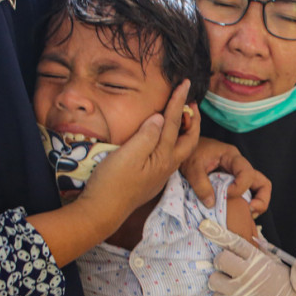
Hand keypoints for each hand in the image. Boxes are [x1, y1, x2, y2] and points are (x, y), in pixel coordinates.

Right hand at [79, 80, 199, 232]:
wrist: (102, 212)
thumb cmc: (111, 183)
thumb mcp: (127, 155)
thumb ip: (146, 135)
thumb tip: (160, 117)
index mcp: (162, 157)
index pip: (173, 123)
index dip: (179, 101)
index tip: (185, 83)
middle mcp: (166, 165)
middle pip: (189, 139)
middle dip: (193, 120)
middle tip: (191, 102)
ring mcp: (160, 174)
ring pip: (180, 148)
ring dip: (184, 131)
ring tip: (182, 116)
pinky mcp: (151, 179)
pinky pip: (170, 155)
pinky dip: (173, 141)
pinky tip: (164, 139)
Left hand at [181, 136, 271, 217]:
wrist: (184, 149)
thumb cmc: (189, 153)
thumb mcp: (191, 167)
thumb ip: (200, 184)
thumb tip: (211, 204)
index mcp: (232, 156)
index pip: (247, 173)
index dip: (239, 188)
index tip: (225, 195)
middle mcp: (239, 166)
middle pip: (262, 182)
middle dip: (261, 199)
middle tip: (250, 211)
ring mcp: (238, 175)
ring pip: (258, 189)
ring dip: (256, 203)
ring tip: (247, 215)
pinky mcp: (234, 183)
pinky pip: (248, 194)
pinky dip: (246, 205)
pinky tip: (238, 213)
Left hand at [200, 219, 295, 295]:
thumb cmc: (287, 289)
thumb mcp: (277, 266)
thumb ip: (262, 253)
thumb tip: (253, 237)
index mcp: (258, 261)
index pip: (234, 242)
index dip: (217, 232)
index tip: (205, 225)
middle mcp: (247, 274)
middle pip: (219, 260)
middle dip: (220, 262)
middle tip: (227, 268)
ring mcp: (240, 292)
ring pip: (213, 280)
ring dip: (219, 281)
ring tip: (230, 284)